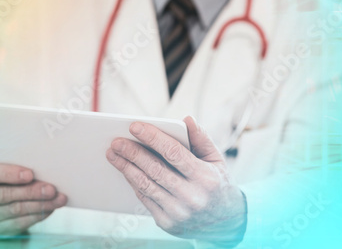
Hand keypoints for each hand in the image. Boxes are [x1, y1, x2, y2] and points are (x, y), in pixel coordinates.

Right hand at [0, 145, 67, 235]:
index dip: (9, 174)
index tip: (30, 174)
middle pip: (4, 195)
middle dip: (30, 191)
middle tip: (51, 188)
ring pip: (15, 210)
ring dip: (39, 204)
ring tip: (58, 198)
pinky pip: (20, 223)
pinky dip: (38, 215)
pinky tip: (50, 207)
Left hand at [106, 117, 246, 244]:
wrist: (228, 223)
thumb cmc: (218, 183)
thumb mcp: (216, 159)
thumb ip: (201, 138)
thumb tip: (186, 119)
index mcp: (205, 178)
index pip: (173, 152)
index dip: (152, 137)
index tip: (134, 126)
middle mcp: (192, 197)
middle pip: (154, 169)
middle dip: (132, 152)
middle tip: (116, 141)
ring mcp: (179, 212)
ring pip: (146, 185)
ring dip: (126, 167)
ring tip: (113, 154)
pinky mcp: (168, 223)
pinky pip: (145, 199)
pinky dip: (133, 182)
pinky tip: (125, 170)